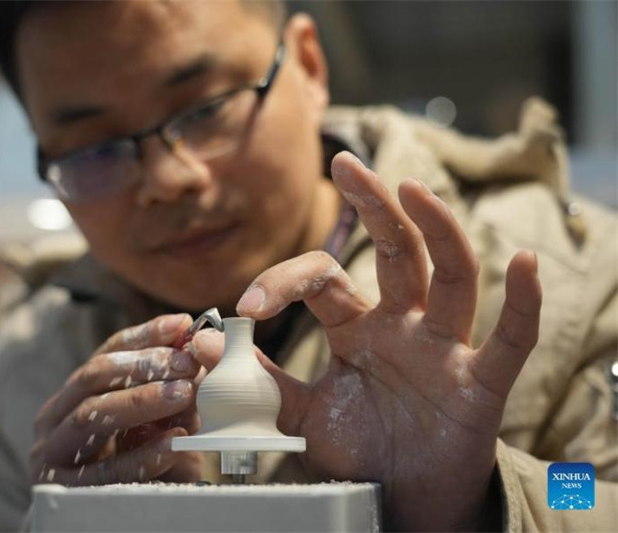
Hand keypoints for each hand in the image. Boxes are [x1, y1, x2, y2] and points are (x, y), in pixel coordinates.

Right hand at [31, 313, 202, 485]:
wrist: (110, 514)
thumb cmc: (137, 457)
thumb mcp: (153, 417)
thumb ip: (171, 385)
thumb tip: (200, 345)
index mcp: (73, 392)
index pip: (106, 352)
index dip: (144, 335)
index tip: (182, 325)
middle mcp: (55, 416)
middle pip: (93, 376)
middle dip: (143, 366)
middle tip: (187, 364)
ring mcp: (53, 452)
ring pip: (91, 415)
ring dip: (140, 401)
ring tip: (184, 394)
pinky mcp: (64, 489)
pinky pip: (104, 471)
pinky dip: (141, 455)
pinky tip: (174, 444)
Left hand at [192, 152, 541, 530]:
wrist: (401, 501)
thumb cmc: (360, 448)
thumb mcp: (301, 413)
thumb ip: (261, 382)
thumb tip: (204, 348)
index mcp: (358, 326)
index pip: (324, 277)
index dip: (284, 281)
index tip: (246, 308)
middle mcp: (403, 325)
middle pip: (397, 250)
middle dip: (375, 205)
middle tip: (344, 162)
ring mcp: (444, 349)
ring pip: (452, 275)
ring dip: (439, 230)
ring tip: (414, 188)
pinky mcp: (480, 385)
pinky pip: (510, 340)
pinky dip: (522, 304)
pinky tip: (525, 263)